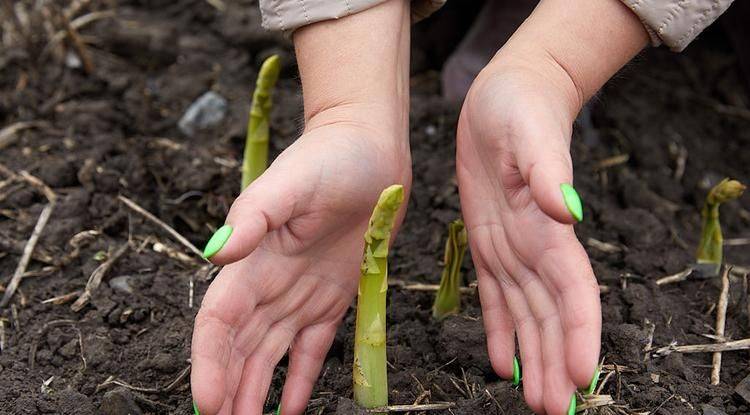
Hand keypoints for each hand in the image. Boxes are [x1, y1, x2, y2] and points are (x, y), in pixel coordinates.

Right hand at [191, 107, 410, 413]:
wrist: (368, 150)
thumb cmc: (328, 158)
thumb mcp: (289, 182)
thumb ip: (254, 216)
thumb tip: (215, 252)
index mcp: (252, 260)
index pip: (220, 321)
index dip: (209, 362)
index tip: (207, 402)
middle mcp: (270, 283)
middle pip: (240, 347)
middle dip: (228, 388)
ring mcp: (300, 293)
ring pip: (270, 355)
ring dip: (255, 393)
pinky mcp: (333, 297)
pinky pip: (311, 347)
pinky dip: (298, 380)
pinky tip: (289, 410)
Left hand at [457, 0, 645, 411]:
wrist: (504, 98)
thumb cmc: (522, 109)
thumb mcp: (532, 133)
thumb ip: (550, 173)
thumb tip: (568, 209)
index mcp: (551, 228)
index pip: (573, 291)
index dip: (579, 333)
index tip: (581, 374)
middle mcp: (536, 248)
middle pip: (551, 316)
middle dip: (555, 362)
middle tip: (554, 409)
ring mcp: (512, 250)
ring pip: (525, 315)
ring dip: (532, 357)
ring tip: (536, 399)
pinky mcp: (488, 244)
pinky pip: (494, 297)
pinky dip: (499, 330)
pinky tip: (500, 361)